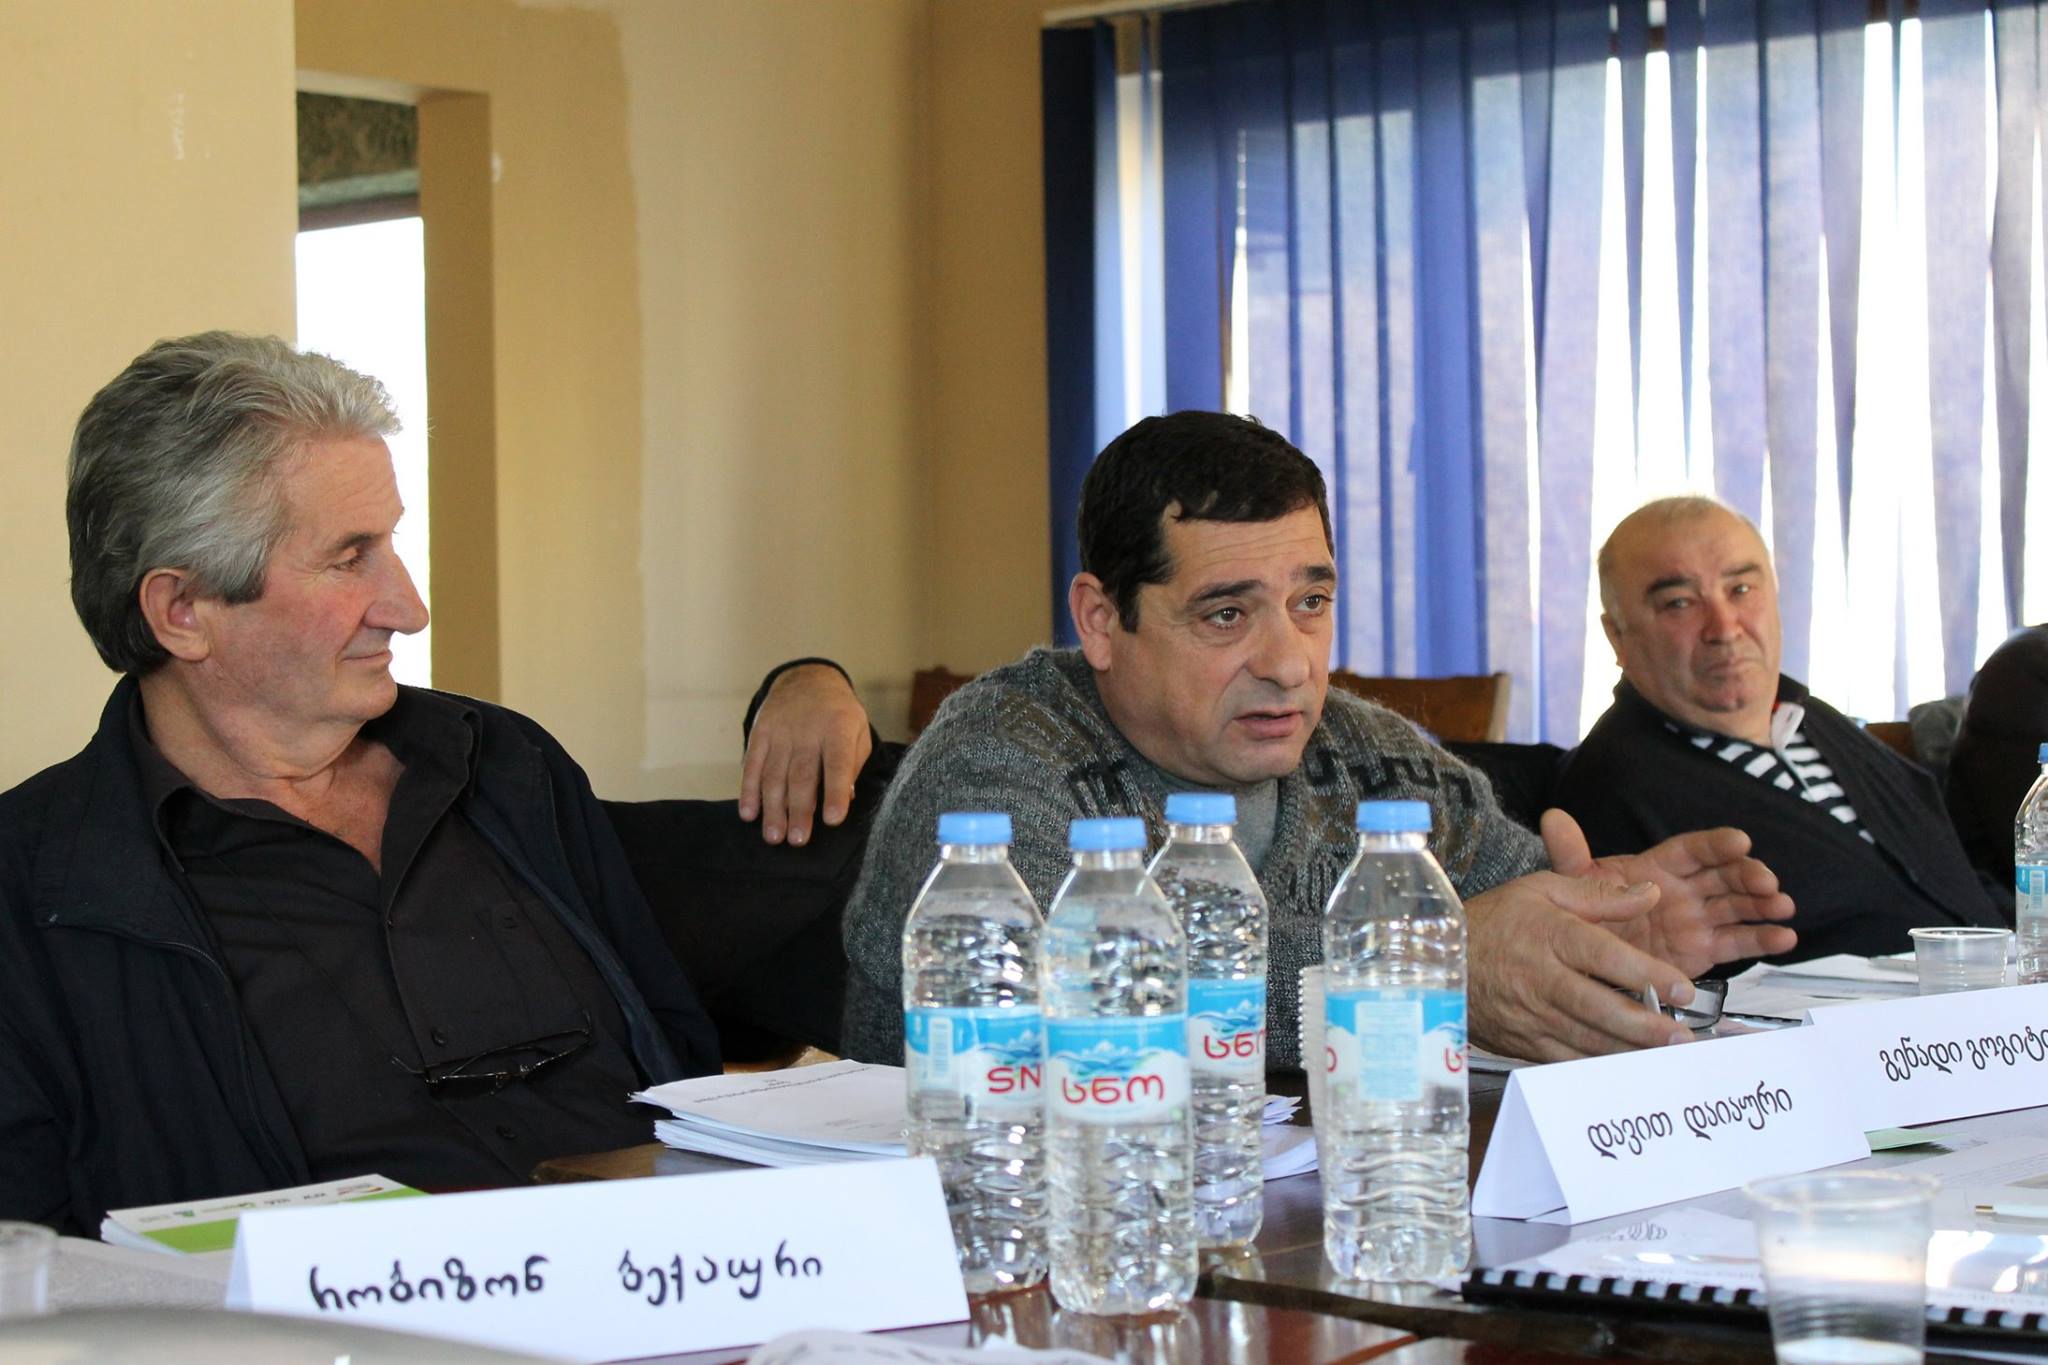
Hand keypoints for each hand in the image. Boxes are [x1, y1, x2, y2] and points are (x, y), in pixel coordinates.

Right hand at [738, 664, 872, 845]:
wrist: (808, 680)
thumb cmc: (839, 716)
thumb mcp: (858, 732)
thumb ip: (853, 764)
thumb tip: (846, 798)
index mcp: (838, 729)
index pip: (838, 763)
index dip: (835, 792)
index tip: (832, 820)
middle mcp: (808, 731)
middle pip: (802, 774)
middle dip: (799, 810)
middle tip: (797, 840)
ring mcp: (781, 732)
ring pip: (774, 774)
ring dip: (772, 808)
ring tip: (774, 836)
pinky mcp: (760, 734)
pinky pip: (752, 765)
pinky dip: (748, 790)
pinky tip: (749, 813)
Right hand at [1466, 873, 1696, 1061]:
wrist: (1438, 960)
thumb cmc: (1493, 921)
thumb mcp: (1541, 891)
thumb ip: (1598, 893)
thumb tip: (1650, 893)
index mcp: (1548, 935)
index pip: (1603, 956)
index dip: (1645, 974)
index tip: (1682, 987)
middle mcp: (1540, 978)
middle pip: (1598, 1006)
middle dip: (1645, 1024)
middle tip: (1682, 1034)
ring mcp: (1530, 1015)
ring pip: (1585, 1039)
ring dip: (1629, 1049)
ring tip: (1667, 1054)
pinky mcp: (1523, 1042)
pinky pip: (1566, 1060)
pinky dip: (1598, 1065)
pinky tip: (1628, 1066)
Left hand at [1540, 809, 1797, 973]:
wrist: (1583, 960)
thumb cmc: (1582, 915)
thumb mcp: (1574, 885)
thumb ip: (1570, 855)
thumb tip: (1552, 817)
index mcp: (1655, 868)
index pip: (1691, 850)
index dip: (1716, 844)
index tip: (1740, 839)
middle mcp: (1683, 890)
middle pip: (1723, 875)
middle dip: (1748, 874)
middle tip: (1766, 881)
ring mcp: (1697, 920)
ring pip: (1737, 906)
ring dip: (1763, 904)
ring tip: (1782, 906)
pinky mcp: (1704, 951)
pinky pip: (1737, 943)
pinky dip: (1762, 939)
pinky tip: (1785, 937)